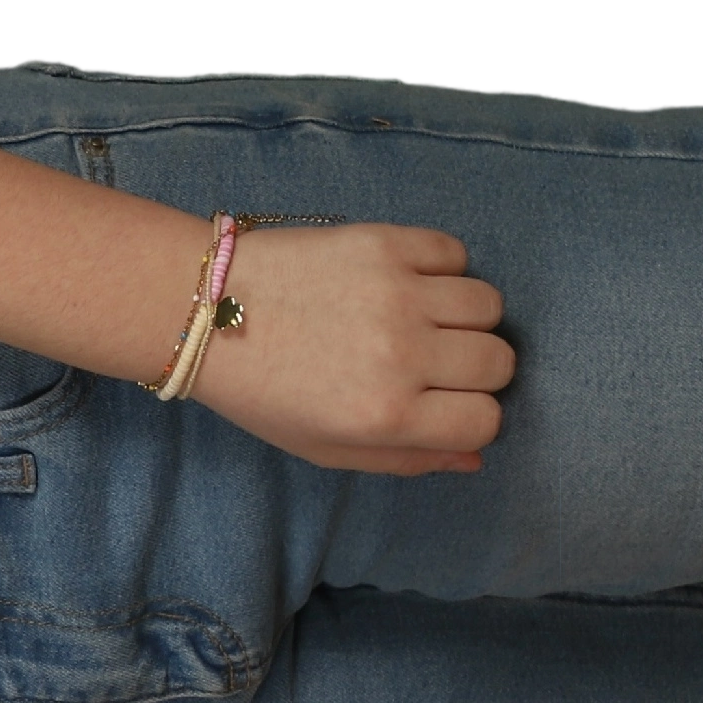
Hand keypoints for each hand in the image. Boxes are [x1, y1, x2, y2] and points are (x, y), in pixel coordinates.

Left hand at [184, 224, 513, 476]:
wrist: (204, 311)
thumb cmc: (261, 390)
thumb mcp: (323, 448)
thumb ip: (403, 459)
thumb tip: (474, 456)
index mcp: (385, 414)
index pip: (485, 419)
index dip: (470, 415)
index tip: (443, 403)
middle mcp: (400, 354)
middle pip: (498, 361)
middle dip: (475, 368)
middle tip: (433, 360)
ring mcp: (396, 293)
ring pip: (489, 304)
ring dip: (464, 315)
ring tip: (421, 317)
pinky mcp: (384, 242)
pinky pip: (455, 252)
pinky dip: (442, 267)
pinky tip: (405, 280)